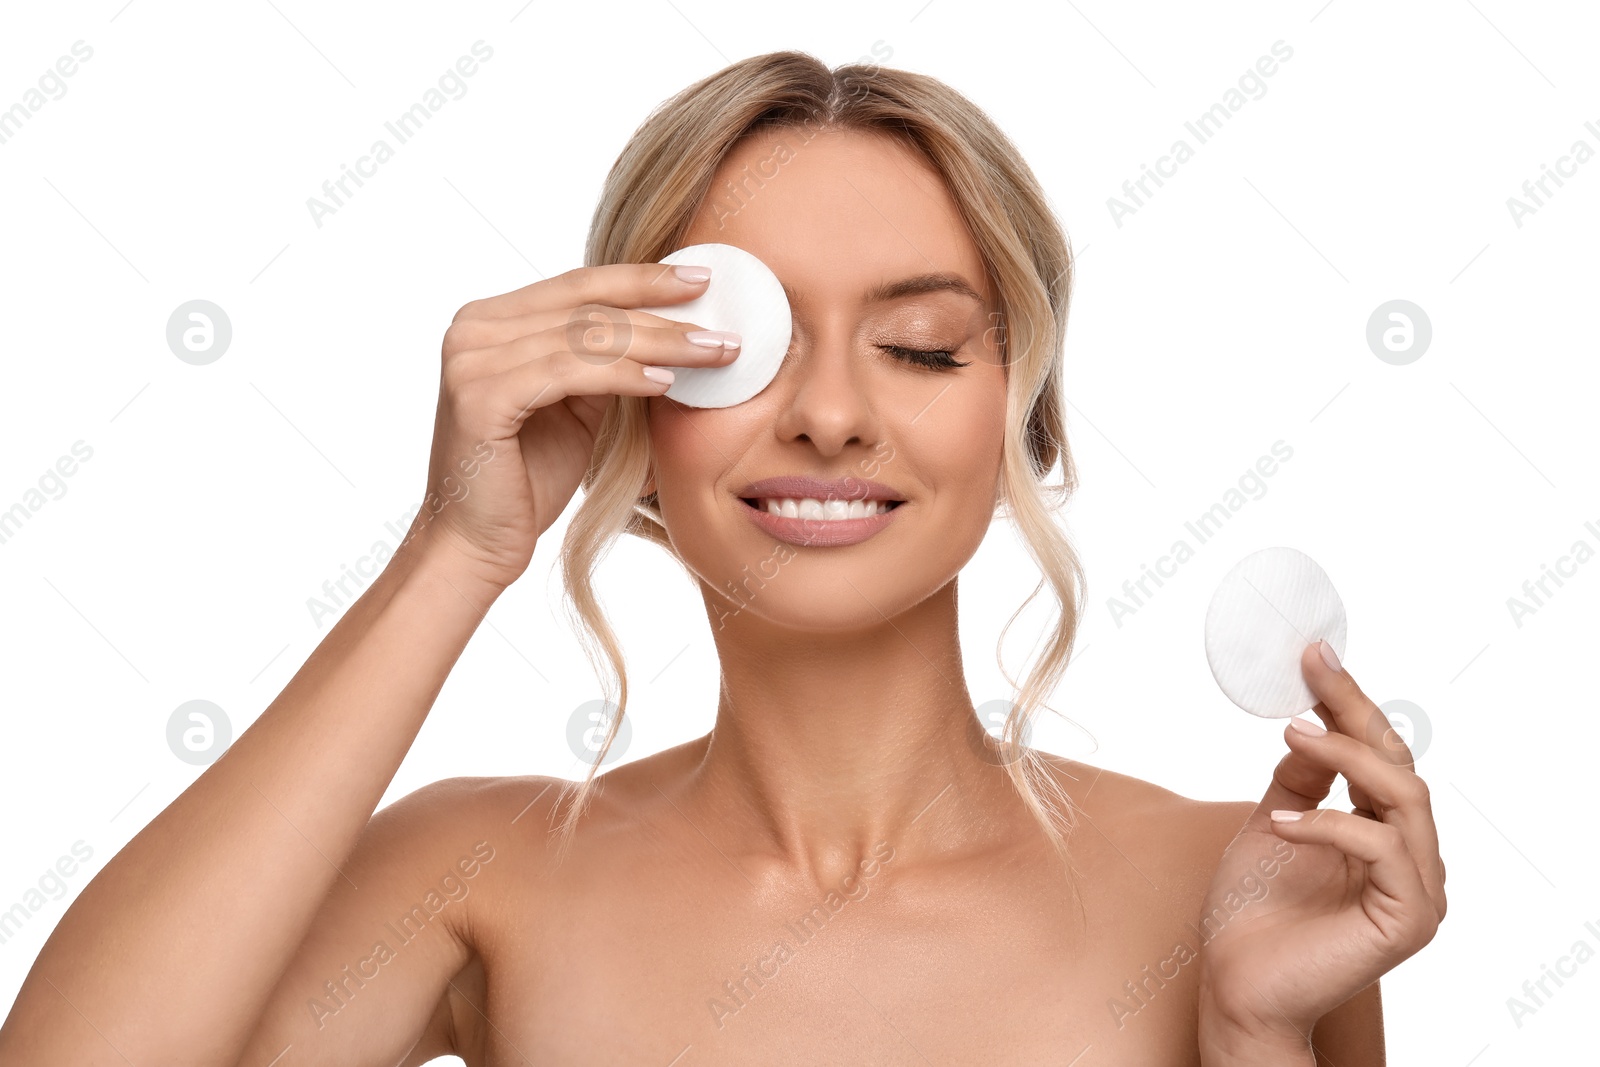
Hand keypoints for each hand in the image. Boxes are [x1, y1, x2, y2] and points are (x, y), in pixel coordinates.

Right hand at [401, 263, 741, 589]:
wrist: (477, 546)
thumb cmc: (526, 481)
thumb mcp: (574, 408)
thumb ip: (603, 364)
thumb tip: (667, 330)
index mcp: (489, 322)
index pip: (578, 285)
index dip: (642, 278)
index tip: (703, 280)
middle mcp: (473, 330)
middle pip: (587, 306)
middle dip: (663, 314)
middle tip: (723, 328)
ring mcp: (471, 359)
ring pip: (585, 336)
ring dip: (658, 343)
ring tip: (712, 354)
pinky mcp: (480, 396)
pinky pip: (570, 371)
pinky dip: (624, 375)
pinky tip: (666, 382)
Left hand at [1197, 641, 1446, 1051]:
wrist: (1235, 984)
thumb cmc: (1250, 913)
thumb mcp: (1271, 822)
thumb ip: (1298, 780)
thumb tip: (1308, 722)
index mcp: (1383, 832)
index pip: (1380, 754)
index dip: (1350, 701)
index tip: (1314, 654)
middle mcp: (1412, 857)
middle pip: (1400, 764)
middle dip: (1356, 709)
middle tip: (1312, 669)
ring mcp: (1418, 889)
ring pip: (1404, 796)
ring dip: (1346, 757)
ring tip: (1292, 735)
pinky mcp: (1408, 918)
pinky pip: (1383, 849)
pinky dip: (1332, 824)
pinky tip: (1282, 822)